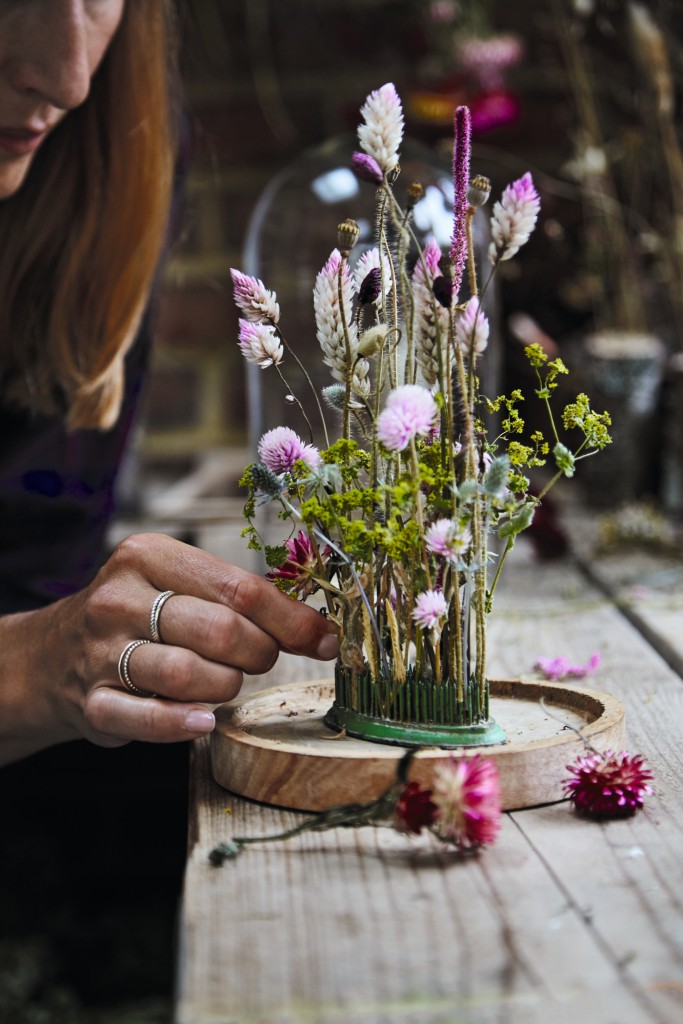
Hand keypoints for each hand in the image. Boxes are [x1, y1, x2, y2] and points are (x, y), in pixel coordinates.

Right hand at [1, 533, 337, 761]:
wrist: (52, 655)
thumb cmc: (137, 617)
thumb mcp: (176, 585)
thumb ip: (237, 598)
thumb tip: (317, 627)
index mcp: (149, 556)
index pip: (239, 588)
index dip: (292, 620)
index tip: (324, 641)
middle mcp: (120, 597)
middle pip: (221, 630)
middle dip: (260, 653)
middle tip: (262, 660)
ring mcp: (101, 650)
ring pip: (189, 673)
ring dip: (225, 686)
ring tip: (224, 683)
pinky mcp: (91, 701)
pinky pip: (148, 719)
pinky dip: (183, 724)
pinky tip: (202, 722)